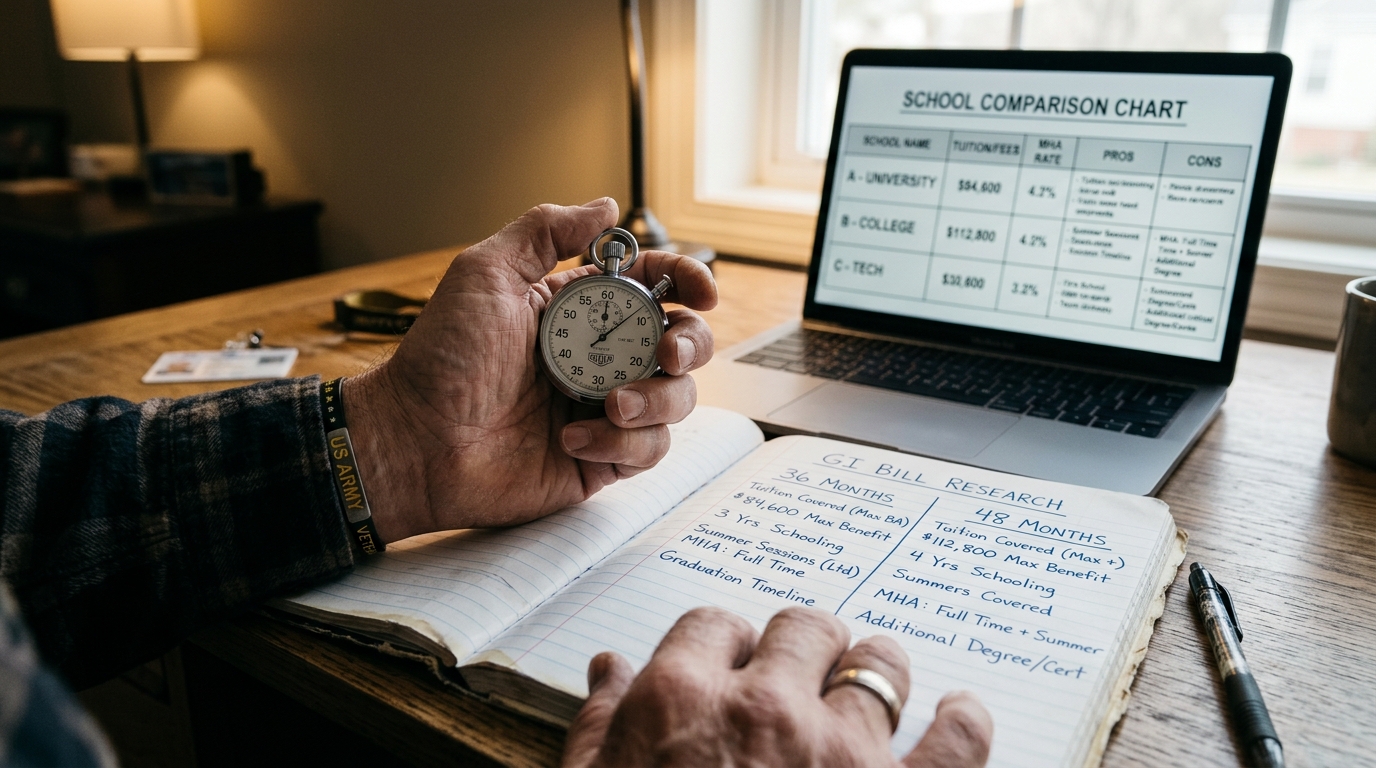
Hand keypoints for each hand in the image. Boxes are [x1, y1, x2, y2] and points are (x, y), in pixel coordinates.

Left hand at [344, 199, 717, 540]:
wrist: (416, 440)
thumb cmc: (440, 359)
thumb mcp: (486, 273)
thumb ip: (545, 232)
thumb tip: (606, 207)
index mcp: (578, 311)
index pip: (653, 286)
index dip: (688, 282)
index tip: (702, 291)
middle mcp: (598, 358)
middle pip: (681, 342)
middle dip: (690, 345)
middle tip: (665, 354)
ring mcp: (602, 409)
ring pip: (676, 399)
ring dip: (655, 400)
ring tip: (609, 406)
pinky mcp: (599, 458)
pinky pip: (647, 450)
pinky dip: (622, 443)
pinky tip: (572, 438)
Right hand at [562, 607, 992, 767]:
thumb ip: (602, 727)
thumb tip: (611, 670)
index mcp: (681, 702)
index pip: (714, 626)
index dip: (725, 646)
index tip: (732, 667)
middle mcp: (766, 709)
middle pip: (802, 629)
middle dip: (801, 649)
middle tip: (800, 677)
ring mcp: (843, 753)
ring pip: (878, 664)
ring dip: (872, 671)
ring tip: (869, 689)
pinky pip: (956, 739)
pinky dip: (963, 722)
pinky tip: (958, 713)